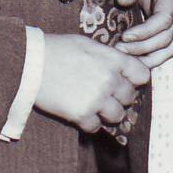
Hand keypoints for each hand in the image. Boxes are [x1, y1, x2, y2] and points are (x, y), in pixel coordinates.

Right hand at [36, 33, 151, 132]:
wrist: (29, 62)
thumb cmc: (56, 49)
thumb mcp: (87, 45)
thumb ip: (108, 57)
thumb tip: (121, 67)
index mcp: (114, 60)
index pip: (143, 75)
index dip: (134, 80)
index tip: (124, 81)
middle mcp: (110, 80)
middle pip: (129, 97)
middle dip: (118, 98)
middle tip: (103, 95)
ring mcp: (97, 99)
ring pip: (117, 116)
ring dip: (106, 113)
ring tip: (93, 106)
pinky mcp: (82, 114)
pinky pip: (96, 127)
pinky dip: (88, 123)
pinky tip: (78, 113)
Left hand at [114, 0, 172, 68]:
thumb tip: (124, 1)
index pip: (163, 21)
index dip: (145, 33)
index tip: (125, 37)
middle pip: (167, 38)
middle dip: (143, 48)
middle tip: (119, 50)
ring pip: (171, 46)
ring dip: (151, 57)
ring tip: (129, 61)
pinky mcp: (169, 24)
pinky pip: (167, 45)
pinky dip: (155, 55)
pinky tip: (137, 59)